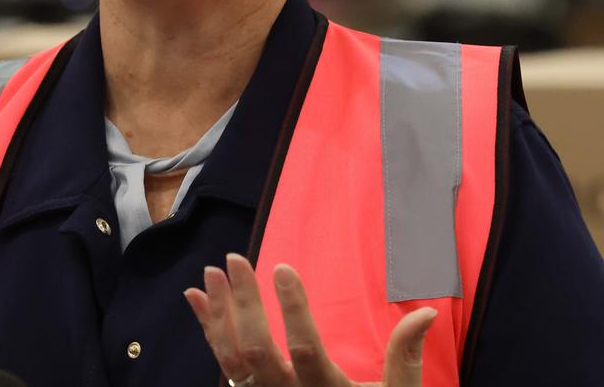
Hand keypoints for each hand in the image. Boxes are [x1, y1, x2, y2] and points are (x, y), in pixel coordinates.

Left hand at [184, 254, 435, 386]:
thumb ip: (405, 357)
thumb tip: (425, 311)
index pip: (305, 348)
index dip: (293, 309)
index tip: (282, 267)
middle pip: (257, 351)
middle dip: (243, 303)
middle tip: (234, 259)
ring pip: (231, 359)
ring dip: (219, 312)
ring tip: (211, 272)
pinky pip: (223, 363)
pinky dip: (208, 328)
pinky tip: (195, 297)